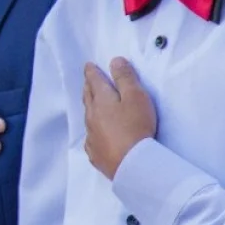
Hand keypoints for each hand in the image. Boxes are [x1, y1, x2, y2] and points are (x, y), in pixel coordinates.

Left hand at [82, 57, 156, 179]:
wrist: (131, 164)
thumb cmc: (136, 126)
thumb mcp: (136, 97)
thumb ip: (125, 78)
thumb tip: (114, 60)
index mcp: (101, 100)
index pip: (95, 81)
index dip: (92, 72)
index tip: (88, 65)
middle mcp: (92, 116)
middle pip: (88, 97)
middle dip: (89, 87)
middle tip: (88, 81)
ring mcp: (92, 136)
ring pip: (88, 117)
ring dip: (90, 108)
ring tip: (92, 104)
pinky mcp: (95, 153)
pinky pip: (92, 138)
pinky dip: (94, 131)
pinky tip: (96, 135)